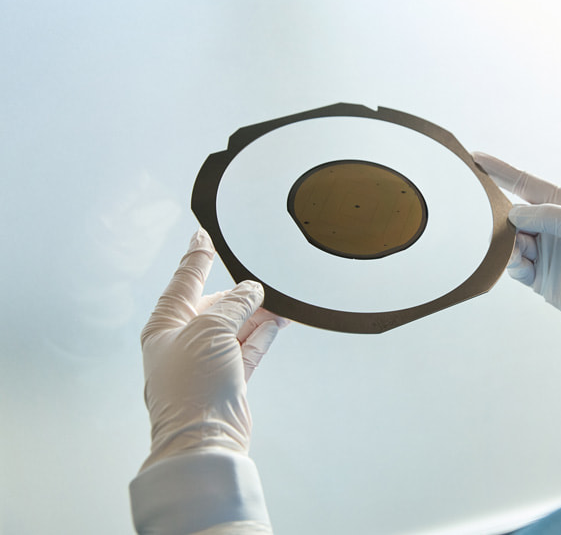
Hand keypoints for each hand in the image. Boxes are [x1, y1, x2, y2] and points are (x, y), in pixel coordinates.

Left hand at [139, 229, 286, 470]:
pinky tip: (277, 322)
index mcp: (165, 325)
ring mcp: (206, 361)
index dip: (197, 256)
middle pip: (215, 304)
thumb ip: (234, 304)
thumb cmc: (192, 387)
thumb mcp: (210, 330)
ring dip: (258, 313)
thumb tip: (252, 291)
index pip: (183, 280)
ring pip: (236, 325)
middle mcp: (183, 341)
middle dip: (240, 293)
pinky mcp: (228, 379)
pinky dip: (262, 334)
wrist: (203, 439)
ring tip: (282, 302)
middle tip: (263, 282)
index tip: (203, 235)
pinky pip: (248, 347)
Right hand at [472, 153, 560, 369]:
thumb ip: (550, 216)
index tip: (474, 157)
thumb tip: (514, 213)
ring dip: (510, 245)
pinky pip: (513, 266)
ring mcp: (542, 251)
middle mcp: (549, 226)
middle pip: (511, 213)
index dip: (500, 171)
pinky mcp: (537, 277)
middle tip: (490, 218)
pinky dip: (514, 265)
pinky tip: (526, 267)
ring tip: (523, 251)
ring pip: (508, 241)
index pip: (525, 183)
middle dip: (500, 215)